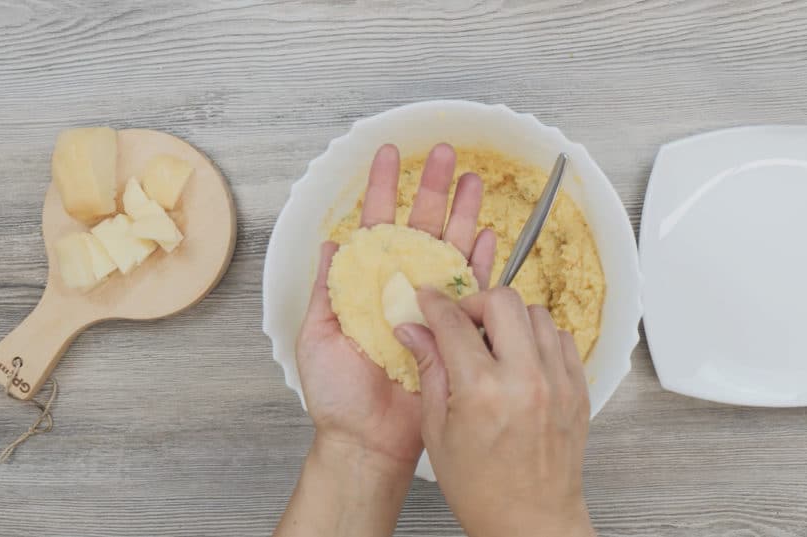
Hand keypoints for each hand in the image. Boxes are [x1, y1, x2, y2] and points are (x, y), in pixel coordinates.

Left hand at [296, 143, 495, 466]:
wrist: (369, 437)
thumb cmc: (337, 393)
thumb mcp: (318, 334)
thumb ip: (326, 288)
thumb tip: (331, 243)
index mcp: (365, 283)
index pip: (375, 224)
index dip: (381, 187)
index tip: (387, 153)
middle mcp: (400, 285)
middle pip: (420, 225)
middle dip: (433, 187)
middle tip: (446, 153)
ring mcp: (429, 304)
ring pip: (450, 247)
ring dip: (462, 212)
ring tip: (473, 179)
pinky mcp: (454, 327)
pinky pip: (472, 289)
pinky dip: (480, 261)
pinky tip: (488, 233)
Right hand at [394, 288, 594, 536]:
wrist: (531, 521)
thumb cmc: (481, 488)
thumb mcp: (437, 431)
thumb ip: (429, 370)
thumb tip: (414, 330)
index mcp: (482, 391)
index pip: (455, 322)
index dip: (436, 304)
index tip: (429, 299)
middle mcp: (526, 379)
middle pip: (504, 301)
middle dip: (477, 302)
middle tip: (464, 322)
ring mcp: (558, 382)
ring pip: (537, 314)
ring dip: (511, 319)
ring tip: (495, 344)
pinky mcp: (578, 389)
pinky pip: (562, 338)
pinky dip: (539, 338)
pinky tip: (522, 360)